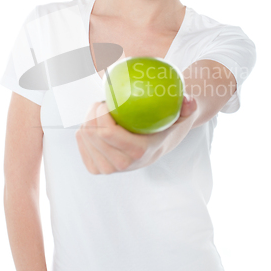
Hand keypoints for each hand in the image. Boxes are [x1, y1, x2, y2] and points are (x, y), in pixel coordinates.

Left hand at [75, 94, 197, 173]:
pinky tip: (95, 124)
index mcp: (139, 152)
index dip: (100, 113)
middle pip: (92, 133)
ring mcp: (108, 169)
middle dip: (93, 112)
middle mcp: (122, 165)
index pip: (107, 133)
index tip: (107, 101)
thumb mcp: (184, 113)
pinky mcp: (97, 169)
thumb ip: (189, 106)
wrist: (162, 142)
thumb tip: (189, 101)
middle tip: (103, 103)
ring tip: (102, 113)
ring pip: (84, 137)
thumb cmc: (171, 122)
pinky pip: (81, 144)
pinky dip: (84, 129)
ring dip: (88, 119)